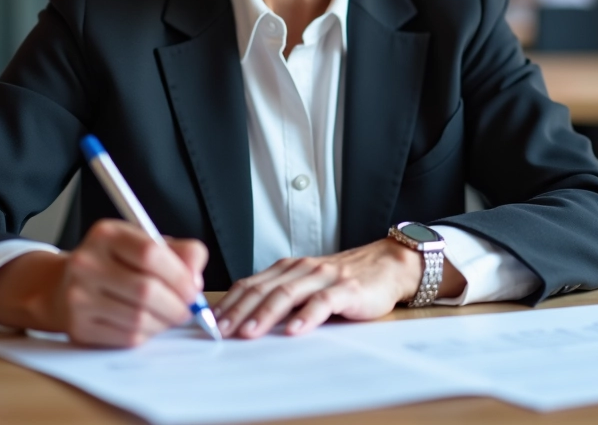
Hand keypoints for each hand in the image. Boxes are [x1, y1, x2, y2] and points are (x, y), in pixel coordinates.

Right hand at [0, 219, 207, 347]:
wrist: (63, 287)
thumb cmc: (116, 264)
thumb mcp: (146, 244)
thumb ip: (181, 253)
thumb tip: (195, 279)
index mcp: (106, 235)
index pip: (150, 253)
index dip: (180, 275)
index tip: (194, 289)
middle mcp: (86, 263)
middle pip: (146, 290)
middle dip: (177, 305)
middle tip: (188, 309)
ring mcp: (78, 297)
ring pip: (139, 318)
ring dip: (164, 322)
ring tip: (168, 316)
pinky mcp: (78, 327)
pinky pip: (127, 337)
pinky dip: (147, 334)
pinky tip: (148, 325)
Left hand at [213, 239, 463, 339]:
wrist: (386, 265)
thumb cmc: (343, 281)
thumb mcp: (307, 285)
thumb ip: (281, 297)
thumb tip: (244, 320)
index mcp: (288, 268)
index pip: (251, 284)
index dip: (230, 302)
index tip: (211, 322)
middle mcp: (302, 268)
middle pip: (264, 289)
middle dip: (239, 310)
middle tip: (222, 330)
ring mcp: (324, 277)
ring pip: (288, 293)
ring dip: (265, 314)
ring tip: (249, 332)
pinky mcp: (347, 289)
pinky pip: (323, 302)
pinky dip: (306, 316)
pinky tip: (294, 330)